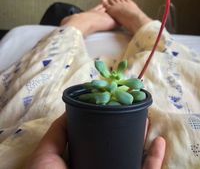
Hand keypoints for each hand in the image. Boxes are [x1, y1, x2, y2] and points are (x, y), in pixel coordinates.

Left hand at [25, 114, 165, 168]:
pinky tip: (159, 142)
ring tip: (147, 121)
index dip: (107, 123)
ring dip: (143, 140)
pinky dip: (156, 159)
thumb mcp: (46, 155)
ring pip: (134, 158)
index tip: (114, 106)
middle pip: (118, 147)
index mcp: (83, 162)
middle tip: (134, 112)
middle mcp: (101, 168)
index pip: (97, 140)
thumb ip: (57, 133)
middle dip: (127, 129)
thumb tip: (71, 109)